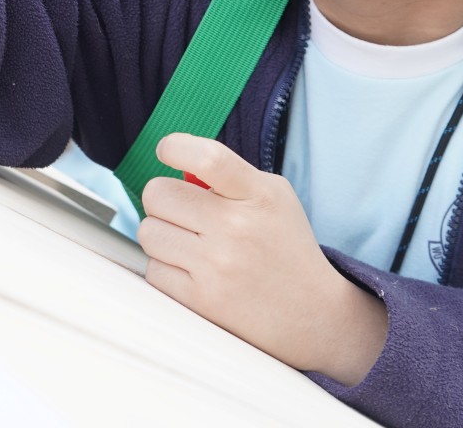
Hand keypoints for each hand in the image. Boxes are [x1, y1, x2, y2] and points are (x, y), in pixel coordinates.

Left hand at [139, 134, 390, 385]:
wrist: (313, 315)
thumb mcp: (274, 198)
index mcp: (259, 195)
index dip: (175, 147)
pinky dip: (166, 269)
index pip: (207, 158)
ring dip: (162, 235)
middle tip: (181, 212)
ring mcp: (217, 265)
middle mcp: (237, 227)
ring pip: (149, 232)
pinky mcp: (202, 300)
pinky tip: (191, 271)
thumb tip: (176, 169)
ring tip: (189, 244)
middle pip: (158, 194)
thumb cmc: (286, 249)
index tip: (166, 151)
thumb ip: (229, 176)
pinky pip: (153, 270)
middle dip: (164, 200)